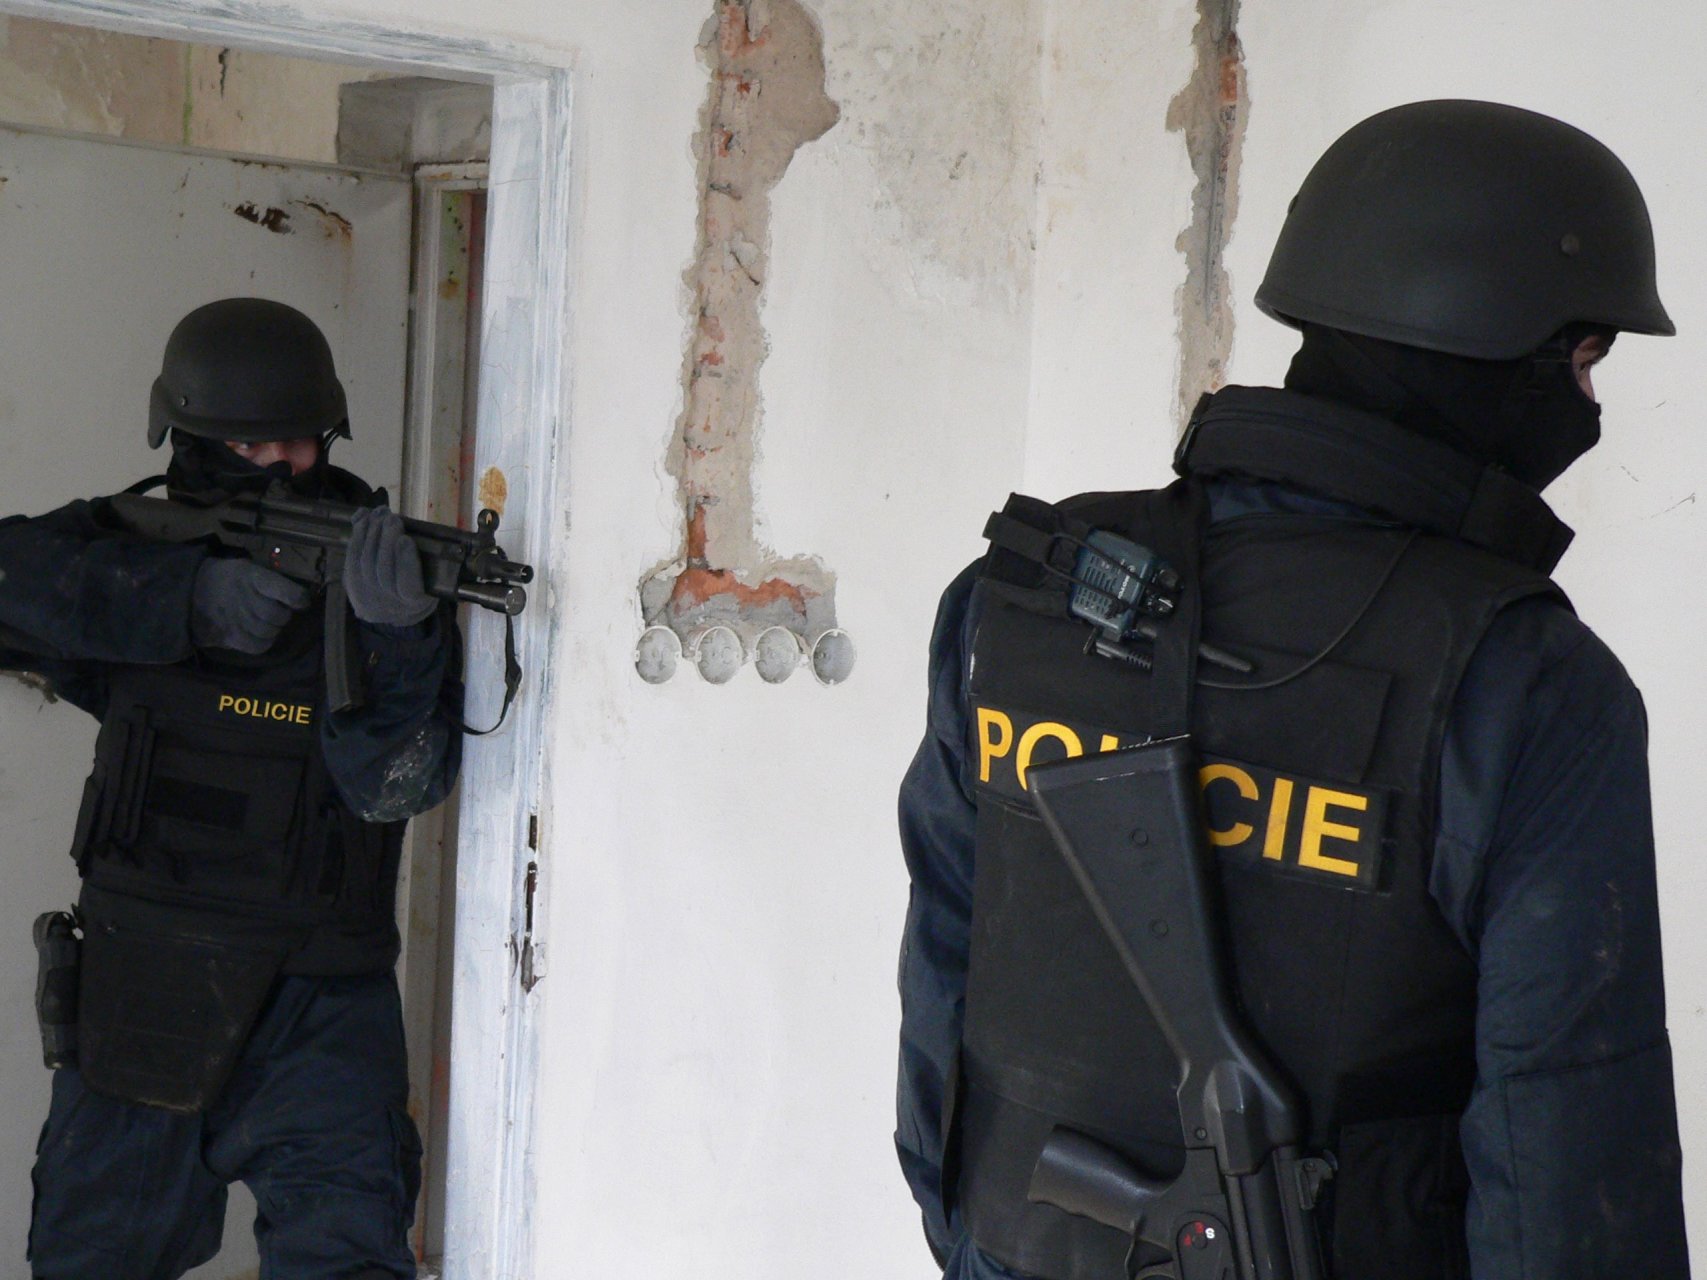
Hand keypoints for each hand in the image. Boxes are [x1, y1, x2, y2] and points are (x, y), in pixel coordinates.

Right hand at [190, 557, 310, 652]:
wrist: (189, 589)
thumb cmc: (227, 577)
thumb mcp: (247, 568)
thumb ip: (271, 580)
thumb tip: (298, 598)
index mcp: (254, 577)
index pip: (288, 592)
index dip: (299, 599)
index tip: (302, 602)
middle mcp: (247, 599)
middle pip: (280, 616)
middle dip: (283, 615)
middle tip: (275, 611)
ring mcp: (238, 620)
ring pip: (271, 633)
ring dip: (273, 629)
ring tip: (263, 621)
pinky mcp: (229, 636)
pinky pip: (259, 646)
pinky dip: (264, 642)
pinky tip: (257, 634)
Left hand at [344, 507, 436, 626]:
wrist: (395, 608)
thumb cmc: (422, 585)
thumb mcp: (432, 578)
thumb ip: (426, 558)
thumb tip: (409, 528)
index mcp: (415, 602)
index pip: (408, 585)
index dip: (405, 562)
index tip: (405, 539)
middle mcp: (389, 603)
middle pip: (382, 571)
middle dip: (385, 541)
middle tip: (392, 518)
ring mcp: (367, 595)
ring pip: (364, 563)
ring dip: (370, 533)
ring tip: (380, 513)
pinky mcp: (352, 584)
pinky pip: (351, 557)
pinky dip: (357, 535)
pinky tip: (363, 518)